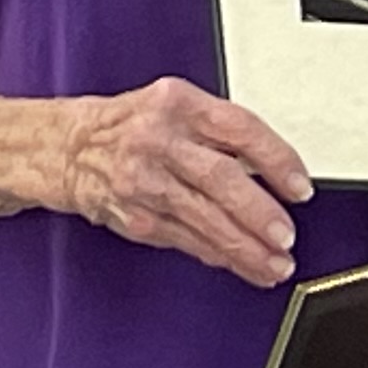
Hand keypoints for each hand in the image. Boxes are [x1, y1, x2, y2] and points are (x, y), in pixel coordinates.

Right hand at [58, 78, 314, 284]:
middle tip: (286, 236)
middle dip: (259, 213)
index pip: (239, 129)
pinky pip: (184, 239)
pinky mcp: (135, 217)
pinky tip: (239, 263)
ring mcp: (144, 181)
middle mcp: (160, 140)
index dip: (277, 160)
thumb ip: (219, 130)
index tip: (300, 187)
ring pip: (204, 218)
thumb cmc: (130, 124)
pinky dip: (216, 253)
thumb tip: (274, 169)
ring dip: (244, 247)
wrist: (67, 148)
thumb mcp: (175, 104)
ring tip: (274, 263)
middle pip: (221, 179)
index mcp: (179, 103)